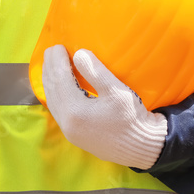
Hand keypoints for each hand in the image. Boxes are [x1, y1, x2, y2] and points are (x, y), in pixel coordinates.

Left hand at [42, 45, 167, 168]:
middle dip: (50, 68)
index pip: (59, 79)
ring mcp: (69, 131)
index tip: (58, 46)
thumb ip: (96, 72)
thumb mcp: (117, 91)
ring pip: (53, 101)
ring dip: (50, 81)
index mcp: (75, 111)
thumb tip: (79, 54)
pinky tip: (59, 86)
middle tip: (52, 50)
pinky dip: (55, 94)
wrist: (143, 148)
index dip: (57, 61)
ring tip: (52, 64)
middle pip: (52, 90)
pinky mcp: (75, 135)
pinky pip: (58, 110)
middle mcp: (66, 123)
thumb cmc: (132, 118)